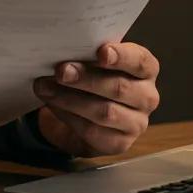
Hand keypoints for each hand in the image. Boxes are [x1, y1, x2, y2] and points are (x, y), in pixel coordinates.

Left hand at [32, 42, 159, 156]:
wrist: (85, 114)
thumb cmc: (91, 76)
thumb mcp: (91, 60)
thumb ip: (85, 53)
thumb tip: (60, 49)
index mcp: (145, 70)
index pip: (140, 61)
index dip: (122, 56)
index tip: (102, 51)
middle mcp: (147, 97)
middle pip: (119, 87)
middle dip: (86, 78)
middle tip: (61, 71)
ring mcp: (136, 123)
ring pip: (105, 112)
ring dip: (70, 99)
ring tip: (45, 87)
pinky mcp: (119, 144)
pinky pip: (92, 131)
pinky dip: (68, 115)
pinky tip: (52, 104)